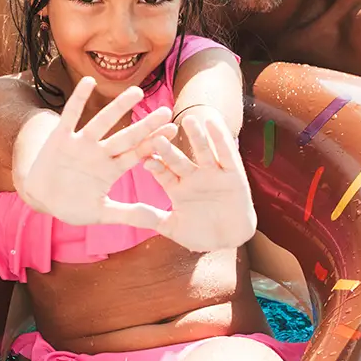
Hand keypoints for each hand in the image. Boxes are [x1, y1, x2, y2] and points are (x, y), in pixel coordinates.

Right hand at [16, 77, 177, 226]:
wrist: (41, 199)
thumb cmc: (73, 205)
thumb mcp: (102, 213)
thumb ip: (129, 215)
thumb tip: (159, 221)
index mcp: (111, 168)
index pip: (137, 153)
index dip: (154, 143)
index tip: (173, 131)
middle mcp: (99, 152)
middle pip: (126, 137)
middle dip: (145, 126)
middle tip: (167, 111)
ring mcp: (80, 144)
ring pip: (102, 123)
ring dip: (119, 108)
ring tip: (137, 91)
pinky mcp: (60, 138)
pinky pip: (70, 116)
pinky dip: (78, 100)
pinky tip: (88, 82)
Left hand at [143, 111, 256, 250]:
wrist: (229, 240)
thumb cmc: (201, 235)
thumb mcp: (172, 227)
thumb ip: (151, 219)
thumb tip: (128, 212)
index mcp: (176, 188)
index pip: (162, 173)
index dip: (154, 165)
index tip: (143, 158)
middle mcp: (192, 176)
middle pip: (178, 159)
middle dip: (169, 149)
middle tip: (158, 136)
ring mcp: (213, 174)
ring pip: (202, 152)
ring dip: (196, 137)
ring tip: (188, 120)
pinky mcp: (233, 174)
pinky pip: (227, 154)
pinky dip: (221, 138)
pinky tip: (215, 122)